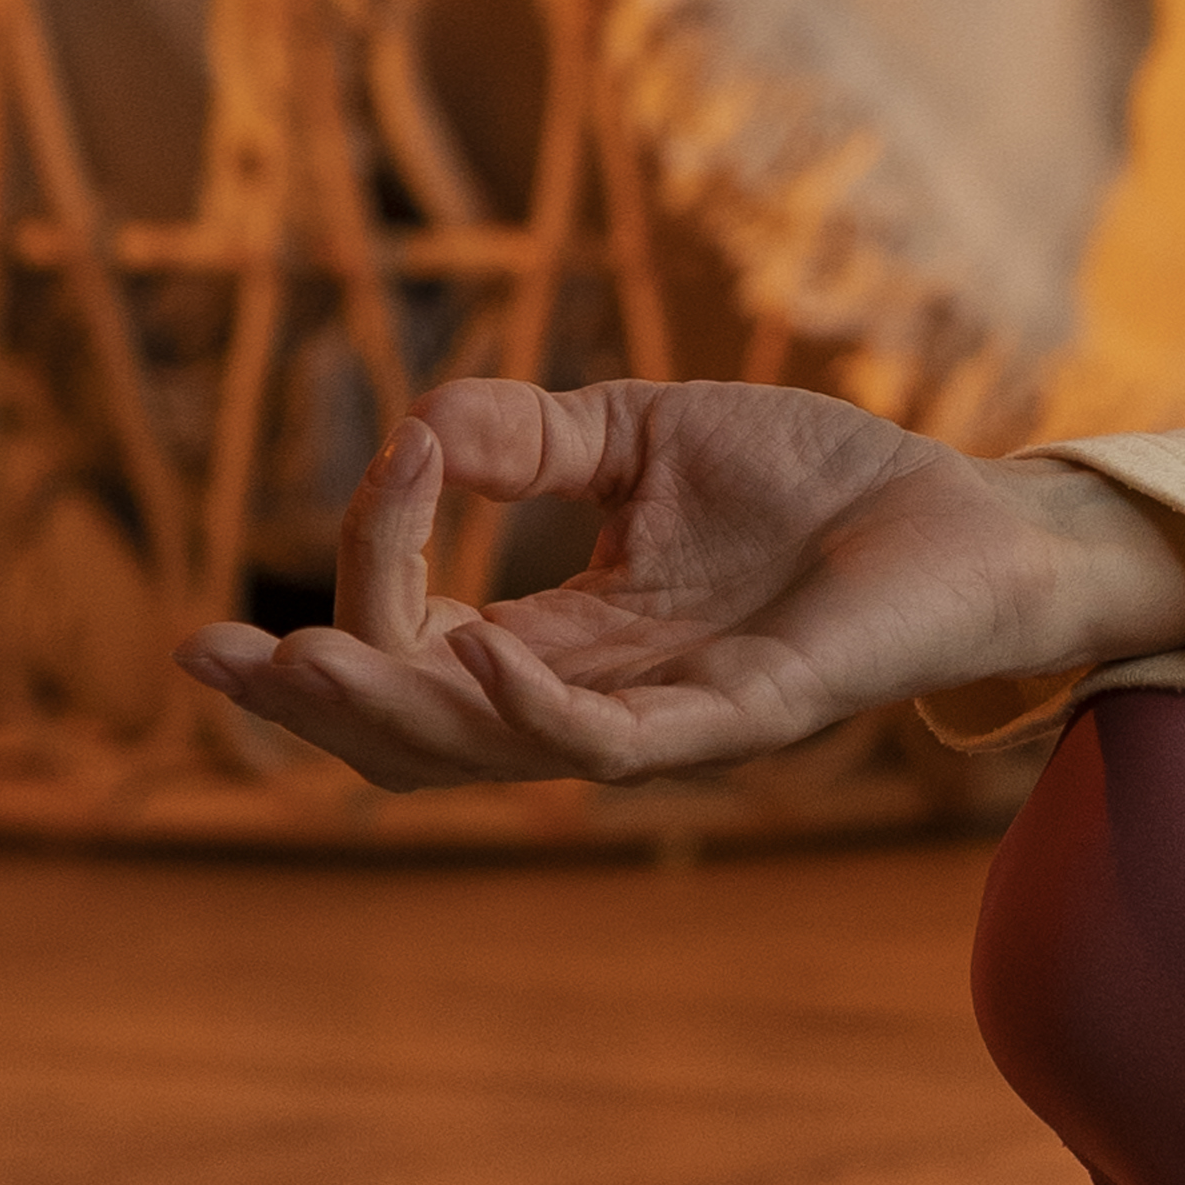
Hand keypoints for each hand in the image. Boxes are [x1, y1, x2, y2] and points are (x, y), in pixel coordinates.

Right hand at [183, 380, 1184, 795]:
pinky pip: (618, 743)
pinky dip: (534, 707)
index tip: (386, 465)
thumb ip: (525, 439)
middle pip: (421, 739)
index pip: (423, 645)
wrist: (965, 501)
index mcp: (568, 641)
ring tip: (309, 662)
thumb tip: (411, 429)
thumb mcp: (639, 436)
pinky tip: (472, 654)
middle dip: (313, 705)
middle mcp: (601, 698)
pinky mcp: (748, 716)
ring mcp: (670, 721)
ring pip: (495, 754)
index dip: (373, 573)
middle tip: (219, 660)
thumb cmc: (816, 480)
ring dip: (394, 710)